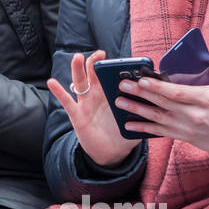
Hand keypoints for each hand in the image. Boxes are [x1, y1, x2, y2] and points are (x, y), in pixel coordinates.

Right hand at [48, 49, 140, 167]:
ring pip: (81, 82)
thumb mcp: (137, 123)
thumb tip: (156, 107)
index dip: (114, 68)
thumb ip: (145, 115)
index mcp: (112, 95)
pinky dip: (59, 91)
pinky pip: (67, 101)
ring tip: (78, 57)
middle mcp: (98, 95)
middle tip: (100, 54)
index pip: (112, 76)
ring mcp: (86, 104)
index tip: (121, 62)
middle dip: (96, 63)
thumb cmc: (123, 134)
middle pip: (94, 74)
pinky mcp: (77, 115)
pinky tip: (52, 82)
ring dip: (78, 69)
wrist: (110, 153)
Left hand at [112, 51, 208, 160]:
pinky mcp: (182, 136)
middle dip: (140, 94)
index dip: (158, 88)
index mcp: (205, 99)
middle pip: (162, 104)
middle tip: (122, 85)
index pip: (178, 93)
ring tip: (119, 102)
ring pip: (157, 118)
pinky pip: (159, 132)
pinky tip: (128, 125)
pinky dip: (143, 129)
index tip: (142, 80)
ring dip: (136, 110)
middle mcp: (194, 115)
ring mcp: (186, 127)